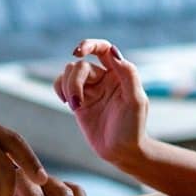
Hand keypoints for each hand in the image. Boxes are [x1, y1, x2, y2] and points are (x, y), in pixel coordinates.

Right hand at [53, 40, 148, 165]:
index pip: (103, 48)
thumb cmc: (133, 127)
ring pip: (69, 73)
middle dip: (74, 82)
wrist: (122, 151)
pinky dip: (59, 89)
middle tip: (76, 103)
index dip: (89, 45)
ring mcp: (90, 88)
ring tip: (74, 106)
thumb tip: (113, 51)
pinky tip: (68, 103)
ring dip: (67, 87)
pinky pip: (61, 84)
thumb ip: (128, 74)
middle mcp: (104, 77)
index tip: (77, 52)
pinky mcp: (78, 100)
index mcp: (120, 72)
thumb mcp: (136, 100)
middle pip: (80, 65)